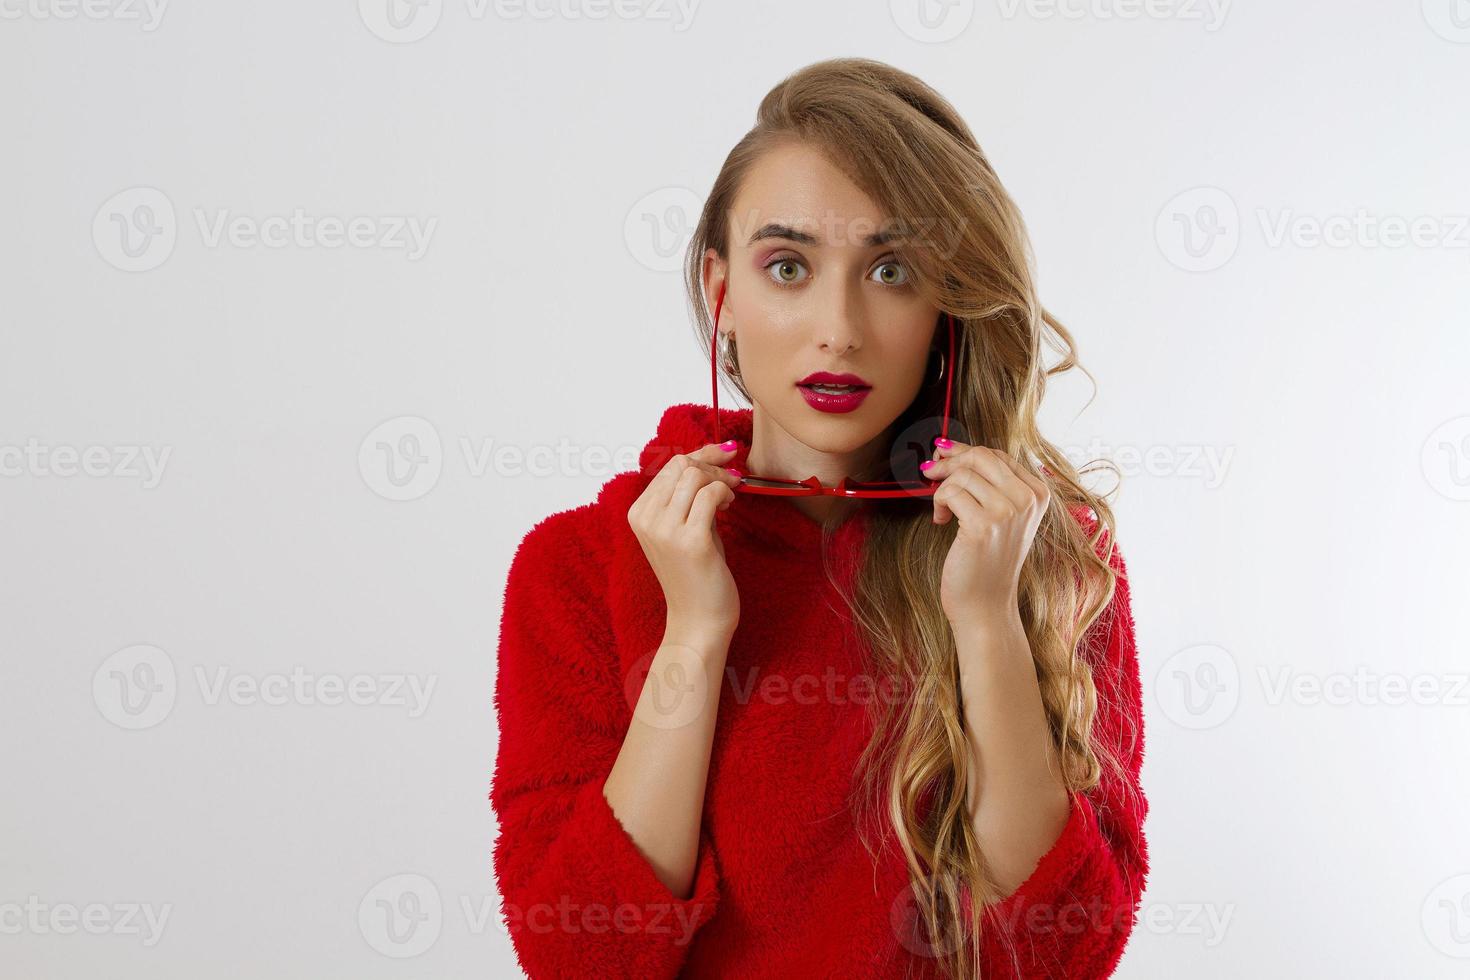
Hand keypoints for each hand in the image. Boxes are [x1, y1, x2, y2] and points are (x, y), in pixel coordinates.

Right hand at [627, 441, 743, 642]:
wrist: (698, 619)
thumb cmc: (694, 572)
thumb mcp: (682, 526)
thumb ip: (687, 495)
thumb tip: (709, 457)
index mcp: (638, 513)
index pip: (669, 466)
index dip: (701, 454)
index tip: (724, 452)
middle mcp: (646, 519)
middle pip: (681, 465)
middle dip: (712, 465)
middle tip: (732, 479)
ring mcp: (666, 530)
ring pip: (695, 476)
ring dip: (720, 479)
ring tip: (729, 497)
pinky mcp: (691, 541)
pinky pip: (710, 495)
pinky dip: (725, 493)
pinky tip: (729, 506)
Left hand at [920, 437, 1050, 628]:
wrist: (985, 605)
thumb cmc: (987, 560)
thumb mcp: (999, 515)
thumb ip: (985, 482)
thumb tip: (946, 448)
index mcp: (1037, 493)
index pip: (997, 454)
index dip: (964, 452)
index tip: (943, 457)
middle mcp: (1027, 499)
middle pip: (980, 455)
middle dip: (949, 461)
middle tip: (931, 474)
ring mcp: (1008, 511)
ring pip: (962, 474)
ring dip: (942, 489)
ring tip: (942, 511)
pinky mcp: (984, 525)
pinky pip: (950, 493)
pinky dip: (938, 504)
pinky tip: (941, 522)